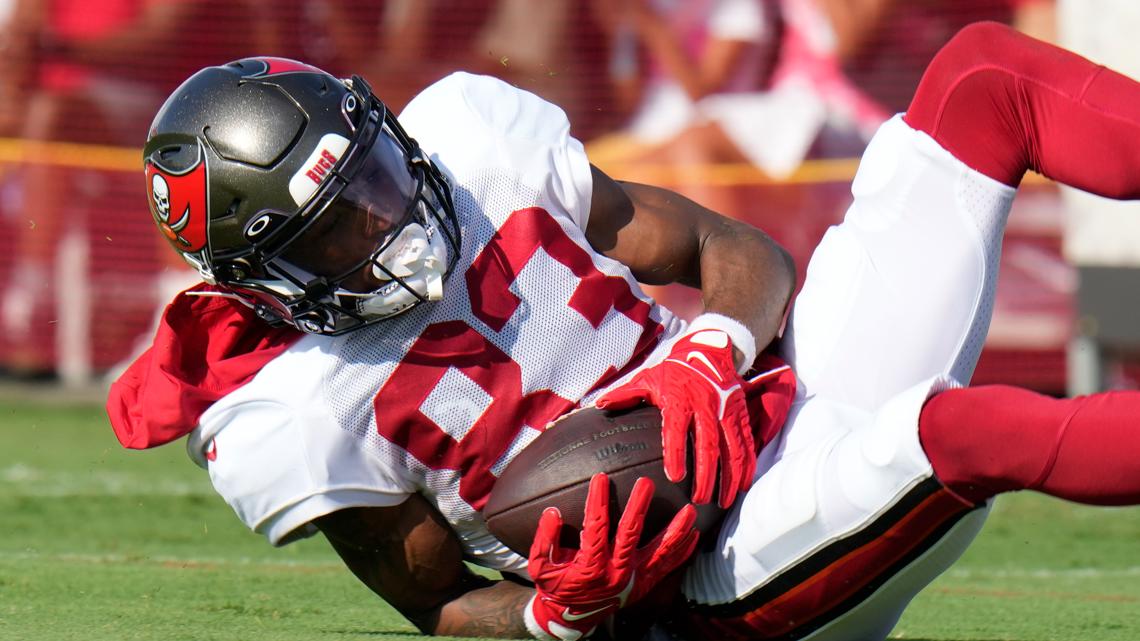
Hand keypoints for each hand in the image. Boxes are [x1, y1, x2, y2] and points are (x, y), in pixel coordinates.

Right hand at [525, 474, 697, 640]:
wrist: (570, 617)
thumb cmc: (555, 587)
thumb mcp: (540, 566)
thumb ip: (544, 540)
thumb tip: (552, 513)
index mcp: (589, 566)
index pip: (595, 527)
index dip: (597, 502)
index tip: (600, 477)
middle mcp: (615, 572)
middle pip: (630, 533)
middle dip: (638, 506)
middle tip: (646, 483)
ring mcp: (634, 579)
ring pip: (659, 551)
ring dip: (675, 530)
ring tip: (690, 510)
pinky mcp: (645, 584)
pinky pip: (668, 567)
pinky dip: (682, 552)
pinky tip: (694, 535)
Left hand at [597, 328, 753, 507]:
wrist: (708, 351)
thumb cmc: (673, 371)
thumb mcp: (648, 378)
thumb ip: (626, 394)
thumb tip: (600, 405)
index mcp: (680, 400)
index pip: (677, 429)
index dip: (676, 453)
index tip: (675, 477)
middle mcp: (706, 406)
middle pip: (707, 444)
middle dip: (705, 474)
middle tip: (699, 499)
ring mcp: (726, 411)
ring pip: (731, 448)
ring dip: (728, 477)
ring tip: (721, 501)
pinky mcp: (741, 415)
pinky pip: (746, 443)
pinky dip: (747, 465)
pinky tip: (742, 485)